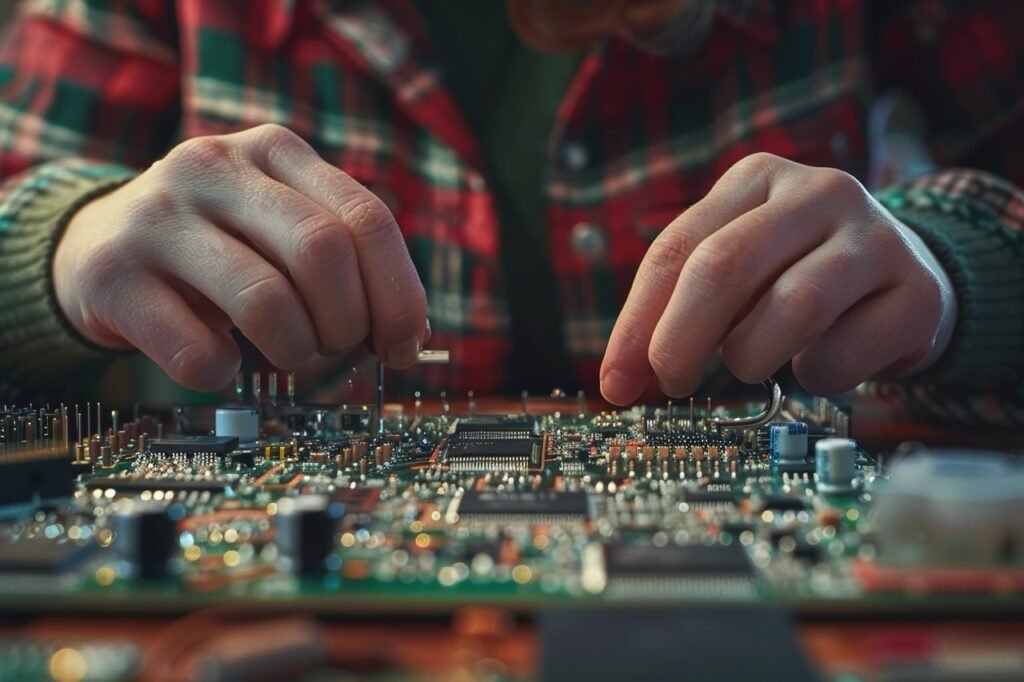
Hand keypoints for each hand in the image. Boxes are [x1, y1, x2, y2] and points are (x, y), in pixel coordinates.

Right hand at [54, 124, 426, 390]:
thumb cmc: (218, 248)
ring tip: (286, 352)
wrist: (96, 247)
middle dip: (347, 323)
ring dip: (296, 351)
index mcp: (276, 153)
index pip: (367, 219)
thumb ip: (349, 264)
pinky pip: (198, 352)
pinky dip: (225, 374)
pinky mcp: (112, 275)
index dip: (399, 296)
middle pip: (323, 253)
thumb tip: (410, 338)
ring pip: (266, 301)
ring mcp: (158, 217)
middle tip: (335, 347)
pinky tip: (220, 361)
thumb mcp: (281, 229)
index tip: (402, 346)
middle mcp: (215, 168)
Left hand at [600, 152, 956, 402]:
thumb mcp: (739, 270)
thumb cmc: (800, 276)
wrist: (911, 277)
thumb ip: (679, 307)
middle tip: (670, 385)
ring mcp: (874, 238)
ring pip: (791, 306)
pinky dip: (815, 375)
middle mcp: (818, 193)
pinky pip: (842, 353)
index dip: (637, 322)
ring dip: (751, 356)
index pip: (675, 249)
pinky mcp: (916, 293)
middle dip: (680, 341)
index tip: (616, 382)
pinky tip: (818, 362)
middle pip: (724, 267)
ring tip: (750, 364)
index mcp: (756, 179)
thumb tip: (621, 378)